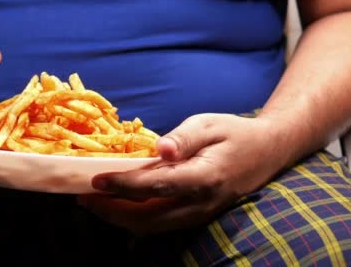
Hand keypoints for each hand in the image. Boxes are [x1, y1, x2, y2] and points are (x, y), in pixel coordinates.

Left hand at [78, 113, 289, 233]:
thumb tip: (160, 149)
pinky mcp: (195, 216)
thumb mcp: (209, 124)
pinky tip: (117, 205)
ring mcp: (199, 214)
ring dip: (119, 218)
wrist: (267, 151)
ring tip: (93, 202)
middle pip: (149, 218)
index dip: (123, 186)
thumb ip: (184, 138)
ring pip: (152, 226)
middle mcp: (201, 202)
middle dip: (111, 211)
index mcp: (205, 176)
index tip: (96, 180)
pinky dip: (134, 219)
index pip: (157, 186)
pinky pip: (160, 224)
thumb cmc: (234, 132)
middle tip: (84, 197)